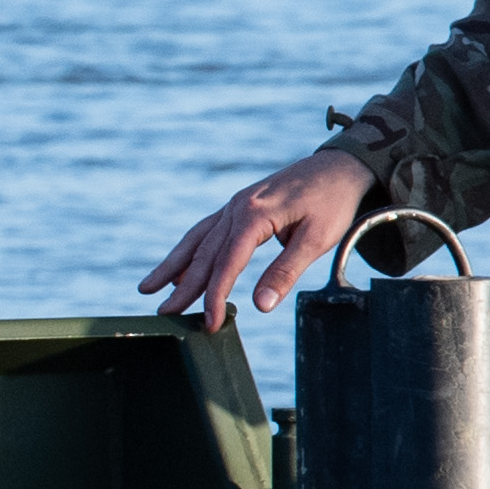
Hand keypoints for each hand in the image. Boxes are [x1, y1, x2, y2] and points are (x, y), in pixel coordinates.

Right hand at [145, 148, 374, 319]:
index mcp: (254, 215)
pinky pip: (206, 230)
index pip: (226, 263)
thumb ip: (286, 271)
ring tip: (149, 288)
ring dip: (173, 266)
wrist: (339, 166)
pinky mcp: (239, 206)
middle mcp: (237, 208)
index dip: (214, 295)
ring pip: (197, 239)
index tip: (209, 322)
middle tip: (165, 314)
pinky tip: (180, 266)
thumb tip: (261, 305)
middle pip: (204, 253)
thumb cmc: (332, 202)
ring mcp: (235, 205)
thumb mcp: (317, 239)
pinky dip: (190, 250)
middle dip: (183, 286)